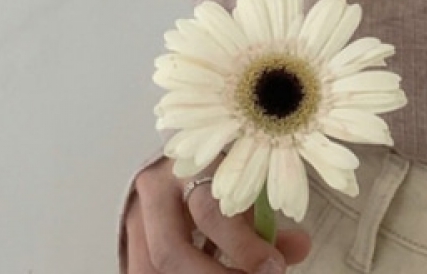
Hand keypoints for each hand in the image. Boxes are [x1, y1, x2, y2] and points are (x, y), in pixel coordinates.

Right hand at [126, 156, 311, 273]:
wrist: (176, 164)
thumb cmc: (219, 173)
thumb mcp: (243, 187)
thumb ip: (267, 222)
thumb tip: (301, 248)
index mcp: (190, 166)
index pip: (211, 211)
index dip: (243, 247)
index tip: (275, 268)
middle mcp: (154, 191)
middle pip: (170, 251)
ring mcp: (133, 220)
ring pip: (150, 269)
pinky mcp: (126, 243)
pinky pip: (142, 271)